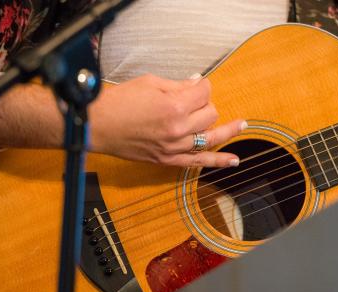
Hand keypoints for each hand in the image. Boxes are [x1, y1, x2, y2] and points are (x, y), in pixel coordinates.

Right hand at [87, 74, 245, 166]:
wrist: (96, 125)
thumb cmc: (119, 101)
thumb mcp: (150, 83)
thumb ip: (178, 85)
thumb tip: (197, 84)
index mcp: (174, 106)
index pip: (204, 92)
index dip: (203, 85)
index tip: (196, 84)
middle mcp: (178, 128)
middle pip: (210, 113)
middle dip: (205, 103)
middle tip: (191, 100)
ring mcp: (174, 147)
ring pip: (210, 136)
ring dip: (224, 129)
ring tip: (241, 125)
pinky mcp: (168, 159)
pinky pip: (200, 162)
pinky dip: (219, 162)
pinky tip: (234, 160)